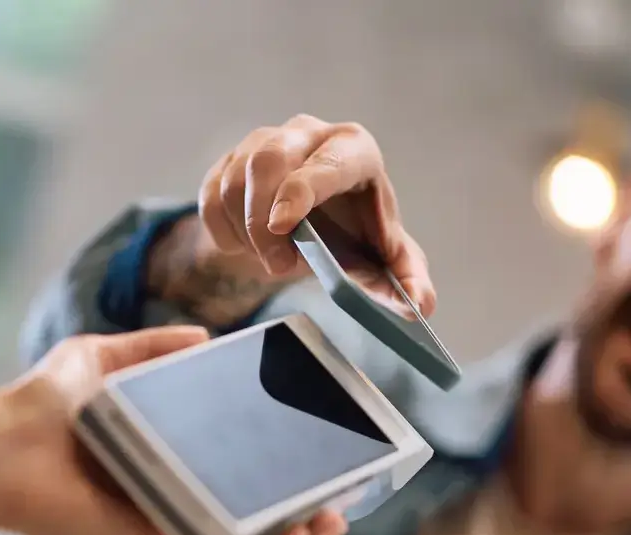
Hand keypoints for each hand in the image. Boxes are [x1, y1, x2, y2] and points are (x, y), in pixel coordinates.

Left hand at [0, 327, 347, 534]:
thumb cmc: (37, 404)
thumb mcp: (97, 358)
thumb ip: (148, 346)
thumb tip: (203, 336)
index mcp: (163, 458)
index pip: (232, 475)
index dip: (278, 475)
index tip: (318, 460)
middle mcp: (168, 496)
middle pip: (247, 520)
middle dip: (299, 520)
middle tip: (336, 506)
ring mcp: (161, 524)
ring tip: (322, 527)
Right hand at [199, 114, 435, 317]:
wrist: (313, 226)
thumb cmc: (356, 234)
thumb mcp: (384, 258)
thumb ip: (405, 279)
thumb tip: (420, 305)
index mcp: (353, 148)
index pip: (324, 162)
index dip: (300, 191)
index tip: (284, 226)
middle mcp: (307, 133)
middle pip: (268, 160)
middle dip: (264, 221)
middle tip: (278, 265)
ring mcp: (262, 141)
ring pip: (234, 180)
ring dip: (245, 231)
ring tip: (271, 258)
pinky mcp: (228, 161)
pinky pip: (210, 194)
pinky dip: (222, 231)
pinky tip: (244, 246)